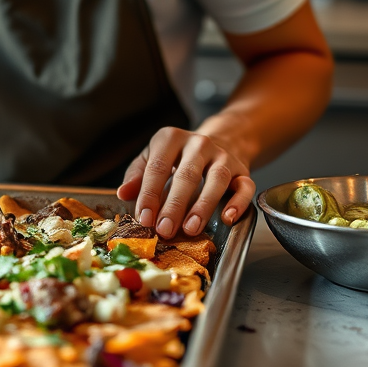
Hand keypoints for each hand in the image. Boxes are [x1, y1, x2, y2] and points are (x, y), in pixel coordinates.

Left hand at [115, 127, 254, 237]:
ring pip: (216, 180)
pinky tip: (227, 218)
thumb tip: (123, 193)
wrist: (221, 140)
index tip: (144, 218)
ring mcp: (223, 156)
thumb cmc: (178, 155)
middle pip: (186, 175)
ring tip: (190, 228)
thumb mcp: (152, 156)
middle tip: (164, 229)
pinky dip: (237, 203)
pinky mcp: (243, 170)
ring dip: (203, 206)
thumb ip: (137, 174)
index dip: (149, 194)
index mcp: (171, 138)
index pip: (157, 167)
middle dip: (174, 205)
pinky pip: (244, 186)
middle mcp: (199, 144)